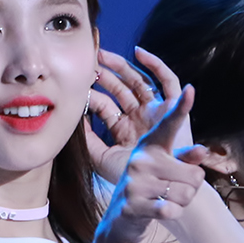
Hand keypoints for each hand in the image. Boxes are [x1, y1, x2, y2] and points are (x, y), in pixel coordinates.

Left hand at [85, 46, 187, 181]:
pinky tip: (139, 53)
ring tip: (103, 55)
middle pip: (120, 89)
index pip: (105, 105)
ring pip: (137, 81)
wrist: (159, 189)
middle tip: (86, 61)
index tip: (75, 83)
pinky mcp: (172, 107)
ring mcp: (155, 111)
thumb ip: (87, 140)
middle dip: (103, 75)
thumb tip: (70, 119)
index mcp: (124, 128)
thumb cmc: (132, 177)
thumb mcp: (102, 158)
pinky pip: (167, 81)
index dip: (91, 94)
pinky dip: (155, 65)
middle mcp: (139, 117)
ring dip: (121, 67)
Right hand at [96, 86, 207, 242]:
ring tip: (164, 199)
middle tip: (173, 189)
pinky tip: (160, 211)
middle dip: (191, 187)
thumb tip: (202, 150)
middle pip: (195, 174)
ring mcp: (135, 181)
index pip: (170, 125)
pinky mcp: (132, 204)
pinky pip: (171, 209)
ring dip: (182, 202)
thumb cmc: (152, 187)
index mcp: (152, 145)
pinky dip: (172, 214)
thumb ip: (186, 157)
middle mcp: (141, 159)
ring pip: (186, 194)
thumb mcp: (169, 168)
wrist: (122, 217)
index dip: (181, 107)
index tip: (191, 89)